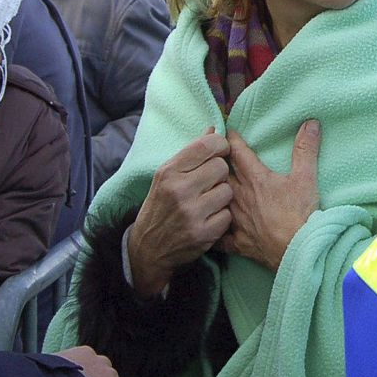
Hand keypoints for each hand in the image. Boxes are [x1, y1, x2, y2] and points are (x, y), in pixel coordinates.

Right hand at [127, 130, 231, 297]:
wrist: (148, 247)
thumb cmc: (160, 205)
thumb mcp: (166, 175)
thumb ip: (190, 154)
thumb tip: (213, 130)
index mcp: (169, 171)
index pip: (206, 145)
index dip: (220, 145)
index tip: (221, 151)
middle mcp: (179, 190)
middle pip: (221, 167)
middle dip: (220, 174)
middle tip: (211, 182)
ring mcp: (192, 213)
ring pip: (227, 191)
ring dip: (222, 196)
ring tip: (208, 201)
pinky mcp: (203, 234)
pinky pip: (227, 215)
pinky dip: (221, 217)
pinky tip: (208, 218)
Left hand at [222, 120, 320, 272]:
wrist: (298, 250)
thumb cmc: (300, 214)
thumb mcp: (306, 178)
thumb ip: (305, 149)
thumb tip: (311, 122)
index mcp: (255, 179)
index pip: (237, 152)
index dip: (230, 139)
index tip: (224, 129)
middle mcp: (240, 197)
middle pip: (220, 174)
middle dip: (215, 161)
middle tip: (210, 153)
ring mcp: (236, 220)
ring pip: (215, 200)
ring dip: (211, 191)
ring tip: (206, 184)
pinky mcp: (237, 241)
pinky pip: (218, 235)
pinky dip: (212, 229)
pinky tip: (207, 226)